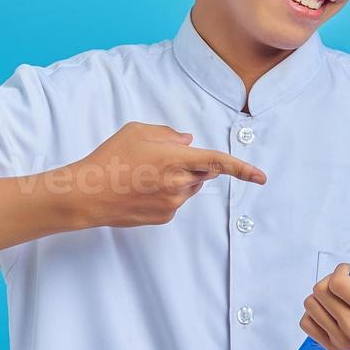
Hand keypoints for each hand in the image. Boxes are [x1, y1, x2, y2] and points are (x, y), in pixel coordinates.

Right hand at [63, 121, 265, 227]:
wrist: (88, 194)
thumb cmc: (110, 158)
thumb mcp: (137, 132)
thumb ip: (168, 134)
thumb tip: (188, 142)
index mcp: (175, 159)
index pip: (219, 162)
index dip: (242, 169)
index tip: (260, 177)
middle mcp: (179, 183)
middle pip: (203, 173)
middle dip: (193, 165)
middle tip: (163, 160)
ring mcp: (173, 203)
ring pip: (189, 188)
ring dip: (178, 179)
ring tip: (145, 174)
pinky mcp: (164, 217)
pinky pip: (176, 201)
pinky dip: (166, 193)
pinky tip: (141, 189)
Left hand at [299, 248, 349, 349]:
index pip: (337, 283)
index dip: (342, 271)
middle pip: (320, 292)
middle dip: (331, 280)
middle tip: (348, 283)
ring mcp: (343, 342)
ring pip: (311, 306)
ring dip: (323, 295)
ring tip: (341, 296)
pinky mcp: (336, 349)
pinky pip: (308, 323)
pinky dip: (316, 312)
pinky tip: (334, 309)